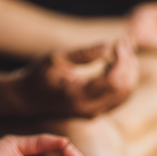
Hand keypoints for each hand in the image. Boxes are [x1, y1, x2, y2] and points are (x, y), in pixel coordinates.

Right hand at [17, 38, 138, 117]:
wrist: (27, 98)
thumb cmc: (38, 76)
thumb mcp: (56, 59)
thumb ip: (82, 54)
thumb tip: (107, 45)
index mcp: (79, 96)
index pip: (114, 81)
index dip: (123, 60)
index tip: (119, 42)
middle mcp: (89, 109)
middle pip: (124, 89)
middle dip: (129, 64)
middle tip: (125, 43)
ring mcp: (94, 113)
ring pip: (125, 94)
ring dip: (129, 71)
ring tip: (123, 49)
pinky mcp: (96, 111)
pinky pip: (118, 96)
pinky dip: (122, 78)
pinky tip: (115, 61)